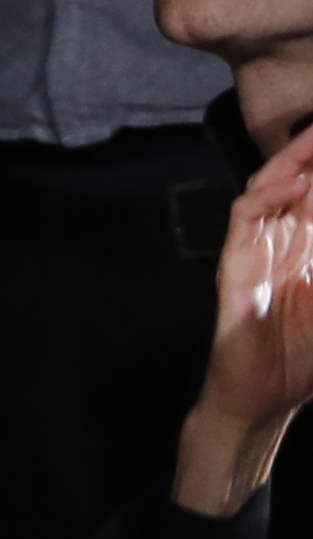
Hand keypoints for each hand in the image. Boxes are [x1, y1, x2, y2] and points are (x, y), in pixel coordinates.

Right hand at [174, 121, 312, 518]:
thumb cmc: (304, 363)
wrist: (260, 399)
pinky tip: (288, 185)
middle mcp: (281, 244)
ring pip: (267, 192)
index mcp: (309, 253)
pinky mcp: (233, 265)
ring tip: (312, 139)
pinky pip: (243, 219)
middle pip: (297, 185)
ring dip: (290, 163)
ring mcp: (254, 251)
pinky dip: (262, 197)